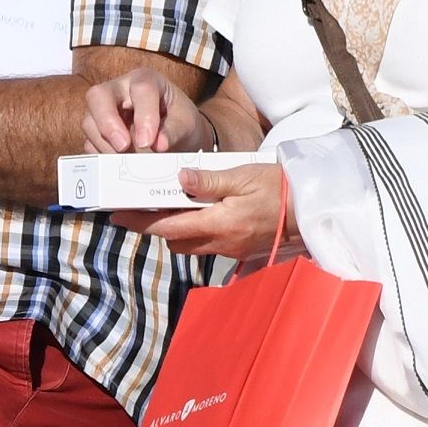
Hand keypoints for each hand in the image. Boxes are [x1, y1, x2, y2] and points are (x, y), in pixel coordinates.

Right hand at [83, 65, 214, 153]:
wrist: (172, 133)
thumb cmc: (179, 122)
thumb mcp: (186, 124)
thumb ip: (173, 132)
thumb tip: (159, 145)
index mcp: (146, 80)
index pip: (140, 89)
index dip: (143, 115)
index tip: (148, 142)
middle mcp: (119, 89)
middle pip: (98, 95)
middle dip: (107, 123)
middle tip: (123, 147)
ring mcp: (103, 109)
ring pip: (89, 120)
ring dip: (105, 144)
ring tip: (126, 160)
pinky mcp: (96, 130)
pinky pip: (88, 142)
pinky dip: (101, 155)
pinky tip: (118, 163)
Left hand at [115, 160, 283, 261]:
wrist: (311, 210)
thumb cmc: (279, 188)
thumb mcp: (243, 175)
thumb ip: (209, 180)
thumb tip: (179, 178)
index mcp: (218, 224)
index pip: (167, 226)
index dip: (139, 222)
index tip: (116, 215)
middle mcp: (220, 243)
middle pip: (174, 241)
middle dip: (154, 227)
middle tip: (139, 208)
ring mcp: (231, 250)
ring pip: (190, 246)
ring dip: (176, 231)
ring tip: (170, 208)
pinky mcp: (240, 251)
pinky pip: (208, 246)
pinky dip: (196, 232)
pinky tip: (200, 214)